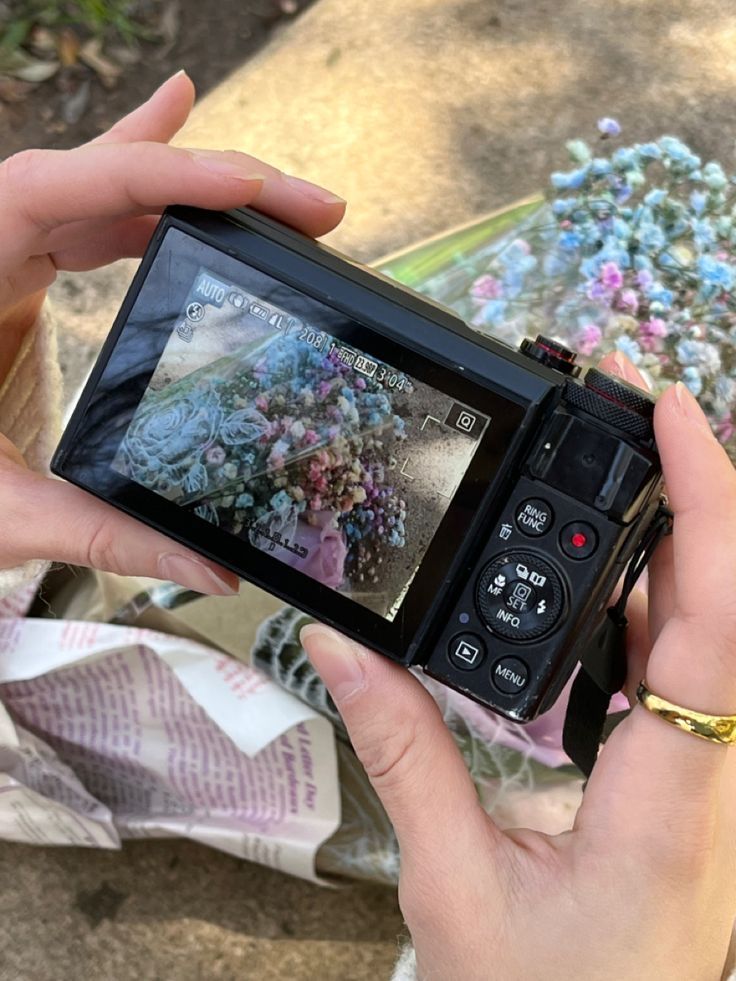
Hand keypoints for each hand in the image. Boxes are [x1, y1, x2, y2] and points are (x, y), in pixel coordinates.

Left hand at [0, 71, 344, 592]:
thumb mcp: (2, 516)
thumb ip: (108, 535)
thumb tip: (219, 569)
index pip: (53, 191)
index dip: (153, 174)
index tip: (248, 187)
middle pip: (96, 180)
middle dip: (208, 185)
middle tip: (305, 206)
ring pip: (96, 191)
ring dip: (188, 186)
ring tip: (270, 187)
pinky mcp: (16, 278)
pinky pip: (85, 218)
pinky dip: (142, 194)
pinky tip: (186, 162)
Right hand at [302, 355, 735, 980]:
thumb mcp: (453, 884)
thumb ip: (403, 754)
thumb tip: (351, 648)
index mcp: (669, 805)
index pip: (716, 627)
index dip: (710, 508)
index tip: (673, 415)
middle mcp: (713, 778)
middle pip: (728, 601)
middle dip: (692, 484)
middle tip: (630, 403)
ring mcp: (710, 775)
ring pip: (713, 625)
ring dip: (673, 532)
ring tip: (613, 460)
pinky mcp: (687, 774)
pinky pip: (684, 662)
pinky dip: (650, 594)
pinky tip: (604, 568)